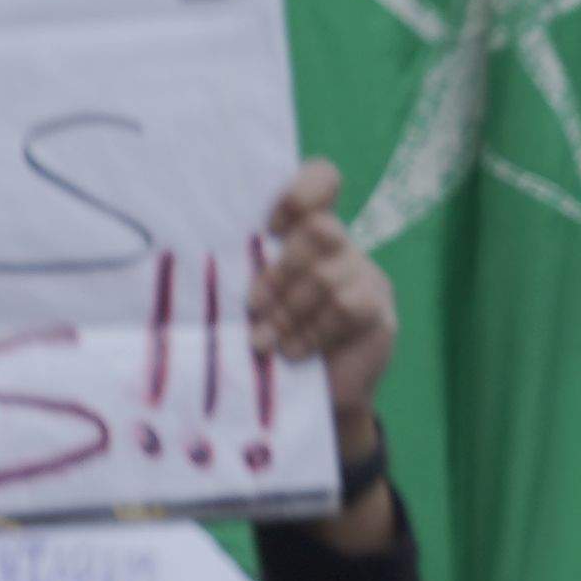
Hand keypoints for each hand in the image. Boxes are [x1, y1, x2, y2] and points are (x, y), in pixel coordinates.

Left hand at [251, 161, 401, 466]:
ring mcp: (366, 277)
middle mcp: (340, 247)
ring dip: (290, 311)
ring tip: (265, 342)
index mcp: (305, 231)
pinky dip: (314, 331)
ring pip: (330, 275)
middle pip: (322, 229)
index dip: (301, 194)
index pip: (324, 180)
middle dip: (281, 272)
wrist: (310, 400)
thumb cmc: (267, 340)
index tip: (270, 228)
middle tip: (255, 307)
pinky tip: (294, 352)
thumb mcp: (252, 299)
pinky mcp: (380, 312)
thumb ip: (245, 272)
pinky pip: (348, 307)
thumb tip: (201, 258)